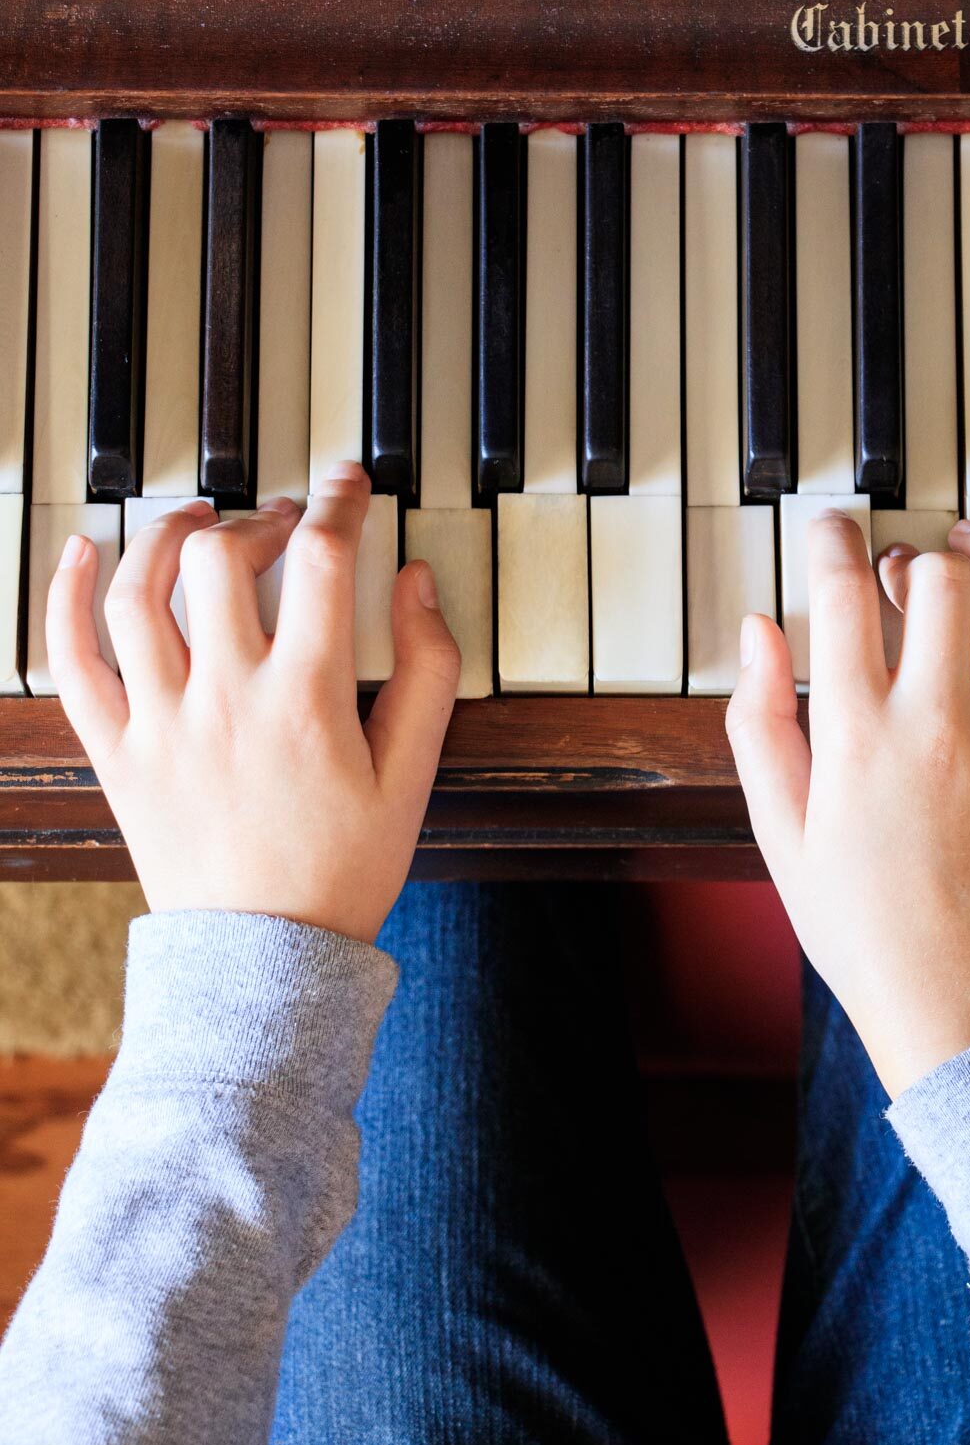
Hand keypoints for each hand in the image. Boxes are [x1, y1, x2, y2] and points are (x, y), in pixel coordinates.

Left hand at [46, 463, 460, 944]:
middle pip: (225, 559)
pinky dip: (69, 596)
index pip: (322, 562)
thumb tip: (418, 585)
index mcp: (306, 701)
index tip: (349, 485)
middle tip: (284, 523)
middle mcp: (225, 698)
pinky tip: (84, 554)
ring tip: (196, 521)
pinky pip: (74, 659)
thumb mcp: (412, 775)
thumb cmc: (341, 870)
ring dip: (168, 536)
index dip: (340, 505)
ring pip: (141, 592)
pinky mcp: (116, 752)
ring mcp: (161, 723)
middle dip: (260, 518)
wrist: (264, 959)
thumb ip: (426, 672)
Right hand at [726, 516, 969, 1096]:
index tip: (828, 530)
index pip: (845, 595)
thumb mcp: (779, 831)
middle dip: (911, 552)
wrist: (955, 1001)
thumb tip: (757, 634)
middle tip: (895, 565)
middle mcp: (937, 722)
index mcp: (856, 735)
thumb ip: (758, 723)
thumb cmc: (861, 927)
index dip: (832, 542)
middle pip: (939, 581)